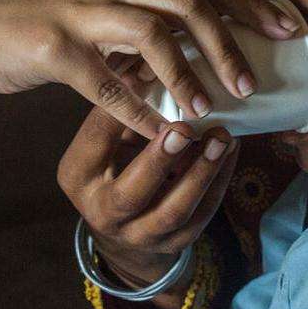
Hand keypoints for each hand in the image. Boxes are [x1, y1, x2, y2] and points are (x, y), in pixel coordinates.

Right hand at [0, 0, 297, 139]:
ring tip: (211, 107)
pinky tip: (160, 132)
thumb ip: (148, 14)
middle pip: (188, 0)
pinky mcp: (55, 47)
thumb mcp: (103, 8)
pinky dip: (138, 109)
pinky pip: (106, 81)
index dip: (249, 4)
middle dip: (230, 40)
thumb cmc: (43, 26)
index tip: (286, 30)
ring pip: (152, 32)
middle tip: (253, 80)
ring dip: (188, 72)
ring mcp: (82, 12)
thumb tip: (206, 39)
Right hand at [58, 99, 237, 308]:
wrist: (123, 229)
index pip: (94, 144)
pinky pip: (201, 216)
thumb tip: (145, 66)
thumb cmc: (113, 166)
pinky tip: (229, 154)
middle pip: (131, 193)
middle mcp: (103, 213)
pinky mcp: (175, 242)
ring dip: (201, 173)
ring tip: (221, 139)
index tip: (144, 84)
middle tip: (184, 129)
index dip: (119, 115)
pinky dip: (218, 183)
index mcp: (77, 178)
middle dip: (159, 160)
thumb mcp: (102, 140)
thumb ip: (121, 111)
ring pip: (173, 211)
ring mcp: (140, 234)